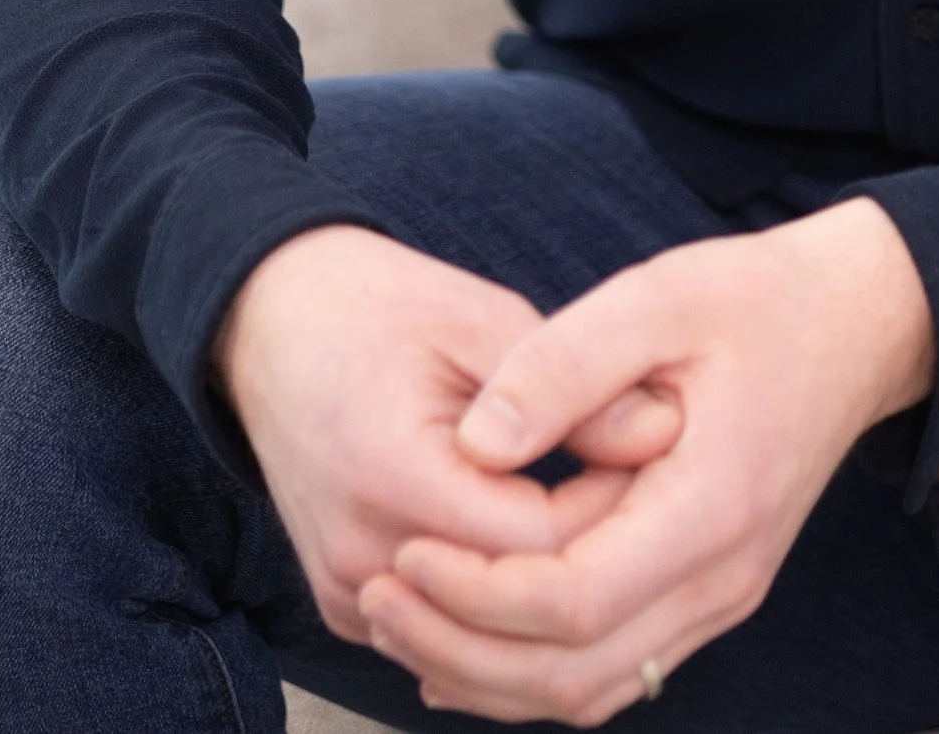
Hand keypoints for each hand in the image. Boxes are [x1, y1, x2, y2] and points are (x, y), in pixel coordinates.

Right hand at [214, 226, 681, 651]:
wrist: (274, 325)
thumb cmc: (385, 308)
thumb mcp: (482, 319)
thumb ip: (570, 386)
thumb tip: (664, 431)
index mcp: (396, 476)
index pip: (542, 543)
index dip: (613, 504)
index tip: (654, 454)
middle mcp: (362, 555)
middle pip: (516, 598)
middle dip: (590, 548)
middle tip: (641, 483)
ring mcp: (347, 590)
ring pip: (484, 629)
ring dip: (545, 579)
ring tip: (594, 502)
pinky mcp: (344, 603)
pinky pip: (444, 629)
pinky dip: (497, 595)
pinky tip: (538, 537)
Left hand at [356, 199, 936, 720]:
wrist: (855, 325)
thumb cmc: (755, 301)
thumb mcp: (657, 296)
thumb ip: (562, 366)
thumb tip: (474, 444)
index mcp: (711, 509)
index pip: (575, 601)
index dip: (476, 594)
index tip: (403, 552)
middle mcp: (722, 579)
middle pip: (574, 672)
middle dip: (462, 648)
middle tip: (375, 599)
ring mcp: (722, 598)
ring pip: (591, 689)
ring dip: (490, 674)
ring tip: (400, 622)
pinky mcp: (710, 594)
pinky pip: (614, 668)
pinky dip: (535, 670)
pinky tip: (468, 636)